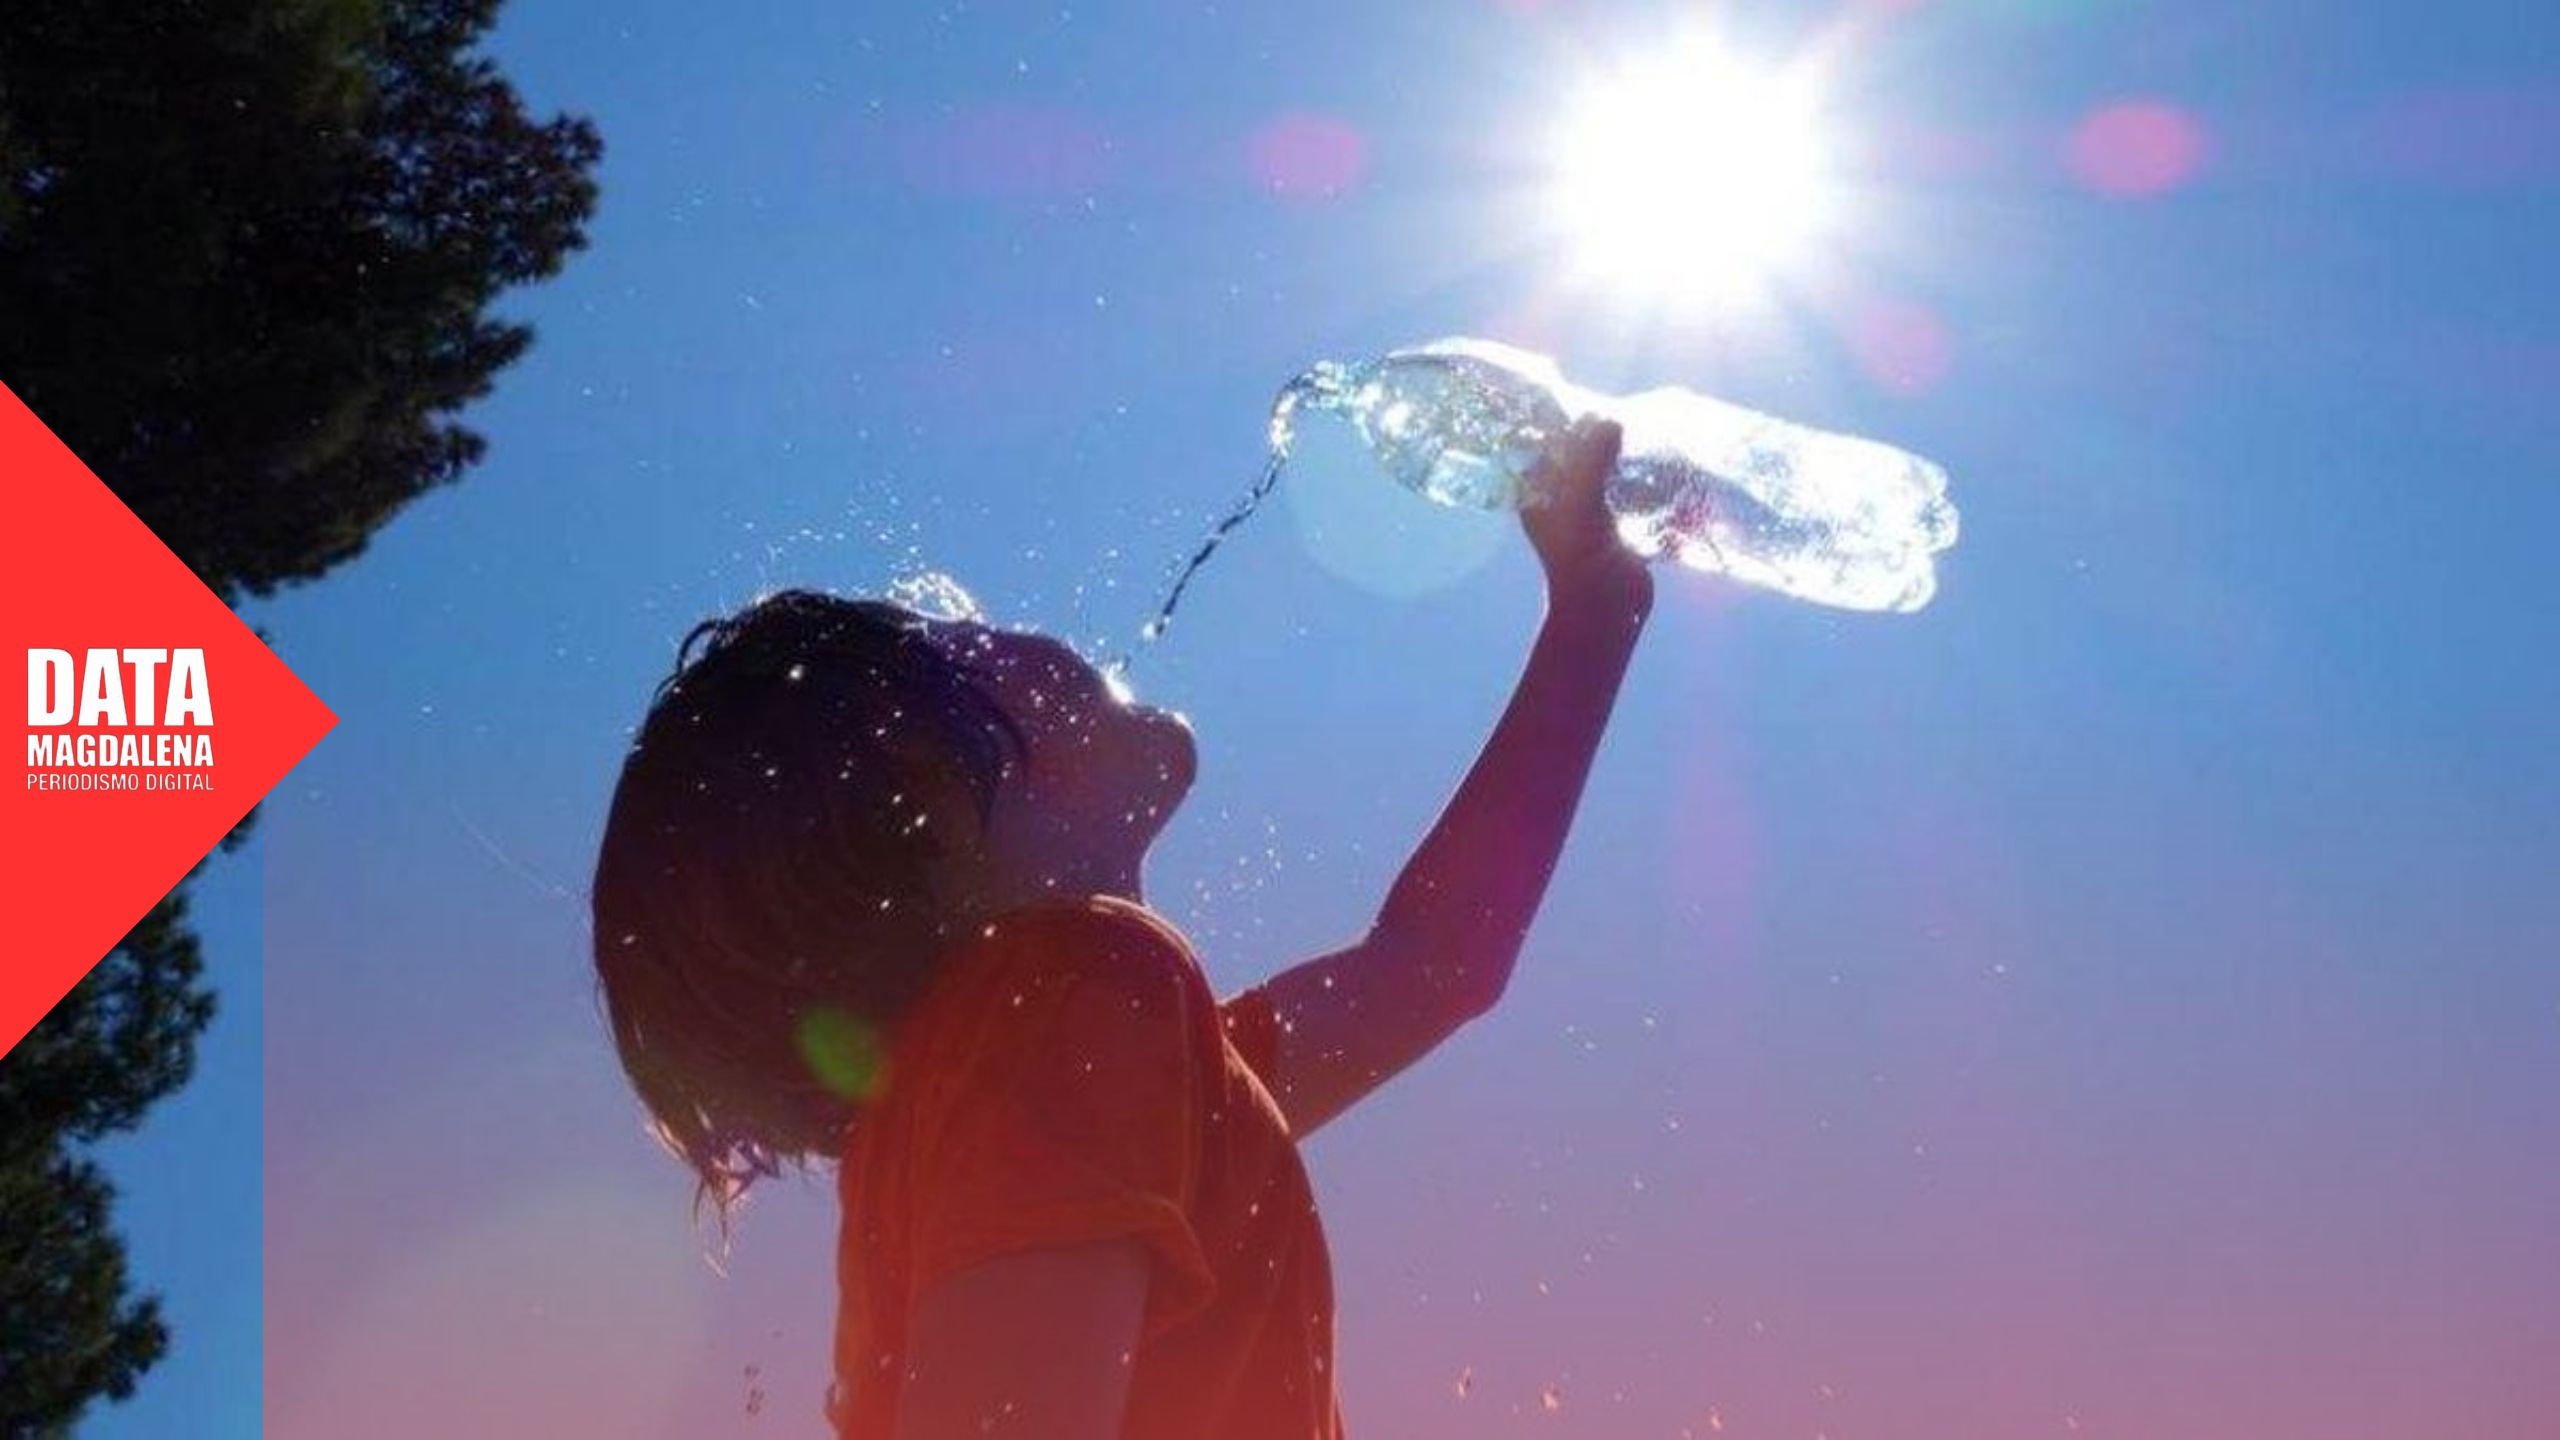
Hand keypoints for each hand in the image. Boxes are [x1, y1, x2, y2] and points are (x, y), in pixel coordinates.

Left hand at [1522, 418, 1651, 620]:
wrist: (1605, 609)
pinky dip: (1642, 481)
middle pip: (1579, 455)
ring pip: (1606, 472)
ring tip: (1647, 434)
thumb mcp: (1581, 502)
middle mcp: (1560, 500)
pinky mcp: (1617, 526)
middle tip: (1629, 416)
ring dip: (1625, 458)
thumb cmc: (1581, 557)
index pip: (1548, 444)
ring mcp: (1589, 513)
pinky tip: (1661, 465)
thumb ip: (1592, 459)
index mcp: (1538, 492)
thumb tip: (1609, 420)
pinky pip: (1628, 493)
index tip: (1595, 403)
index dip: (1568, 423)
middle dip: (1602, 438)